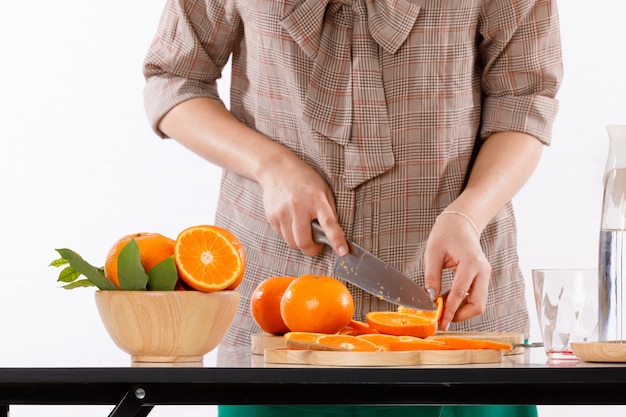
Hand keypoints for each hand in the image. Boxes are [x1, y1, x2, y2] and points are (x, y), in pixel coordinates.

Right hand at [258, 156, 347, 257]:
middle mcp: (298, 206)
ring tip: (303, 229)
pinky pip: (282, 236)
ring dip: (299, 242)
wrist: (277, 169)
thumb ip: (328, 212)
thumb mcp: (323, 190)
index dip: (336, 239)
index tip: (342, 251)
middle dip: (312, 249)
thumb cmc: (305, 180)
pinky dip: (289, 235)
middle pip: (304, 241)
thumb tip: (332, 237)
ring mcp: (282, 211)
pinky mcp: (272, 216)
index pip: (328, 223)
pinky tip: (291, 221)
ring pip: (292, 242)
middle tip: (316, 245)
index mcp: (317, 198)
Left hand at [423, 212, 490, 330]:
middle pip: (477, 305)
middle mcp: (483, 271)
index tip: (440, 322)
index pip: (460, 293)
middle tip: (441, 318)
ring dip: (461, 310)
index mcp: (472, 263)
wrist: (461, 223)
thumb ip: (432, 276)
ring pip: (478, 304)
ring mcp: (485, 275)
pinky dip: (462, 303)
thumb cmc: (447, 233)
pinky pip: (475, 297)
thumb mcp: (433, 252)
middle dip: (460, 315)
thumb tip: (430, 298)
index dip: (450, 310)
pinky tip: (447, 299)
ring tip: (441, 306)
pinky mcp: (482, 278)